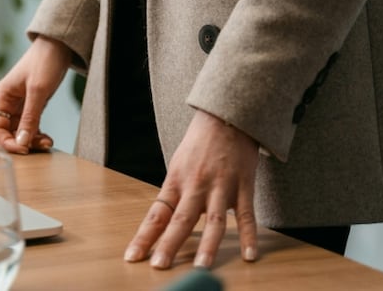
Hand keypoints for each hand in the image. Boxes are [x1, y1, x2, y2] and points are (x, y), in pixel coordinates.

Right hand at [0, 36, 70, 153]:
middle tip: (40, 147)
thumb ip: (29, 118)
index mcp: (2, 96)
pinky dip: (38, 134)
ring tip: (47, 142)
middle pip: (9, 132)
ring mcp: (21, 105)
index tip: (23, 149)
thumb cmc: (44, 61)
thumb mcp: (37, 91)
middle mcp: (8, 103)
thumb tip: (21, 143)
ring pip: (21, 131)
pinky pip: (31, 125)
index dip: (7, 141)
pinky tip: (47, 138)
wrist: (59, 45)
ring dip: (32, 140)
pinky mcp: (34, 105)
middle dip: (22, 142)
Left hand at [124, 110, 260, 268]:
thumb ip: (174, 194)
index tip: (133, 256)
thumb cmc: (200, 142)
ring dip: (208, 245)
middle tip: (160, 266)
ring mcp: (221, 186)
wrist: (226, 115)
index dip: (144, 236)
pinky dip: (249, 236)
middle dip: (169, 244)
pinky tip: (249, 255)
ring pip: (214, 220)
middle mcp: (196, 185)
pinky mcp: (243, 185)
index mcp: (176, 181)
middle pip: (181, 220)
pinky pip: (247, 215)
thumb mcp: (179, 165)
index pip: (156, 214)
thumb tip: (163, 223)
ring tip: (201, 267)